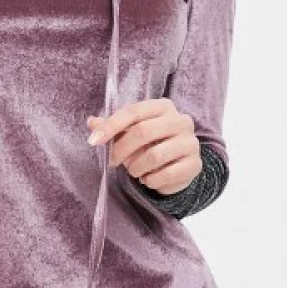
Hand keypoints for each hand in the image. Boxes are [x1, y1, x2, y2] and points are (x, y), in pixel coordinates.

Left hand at [85, 98, 200, 194]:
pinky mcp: (195, 164)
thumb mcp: (130, 131)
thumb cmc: (150, 143)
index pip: (133, 112)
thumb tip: (91, 122)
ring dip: (136, 167)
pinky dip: (150, 180)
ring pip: (154, 155)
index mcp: (163, 107)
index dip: (110, 126)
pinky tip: (148, 179)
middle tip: (113, 162)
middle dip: (121, 149)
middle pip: (142, 132)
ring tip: (134, 171)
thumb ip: (112, 127)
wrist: (179, 164)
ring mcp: (190, 142)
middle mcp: (181, 120)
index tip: (92, 141)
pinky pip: (166, 174)